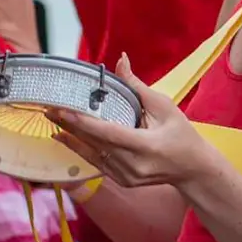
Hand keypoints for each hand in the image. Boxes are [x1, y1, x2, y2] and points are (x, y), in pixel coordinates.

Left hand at [50, 55, 217, 190]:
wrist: (192, 169)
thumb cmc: (181, 134)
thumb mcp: (164, 105)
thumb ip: (137, 86)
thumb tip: (120, 60)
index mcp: (146, 147)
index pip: (107, 134)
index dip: (82, 122)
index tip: (62, 110)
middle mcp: (133, 166)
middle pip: (94, 144)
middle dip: (70, 126)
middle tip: (50, 109)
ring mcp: (126, 177)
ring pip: (92, 155)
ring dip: (71, 138)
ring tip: (53, 122)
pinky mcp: (122, 181)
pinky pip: (97, 162)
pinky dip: (82, 148)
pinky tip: (67, 138)